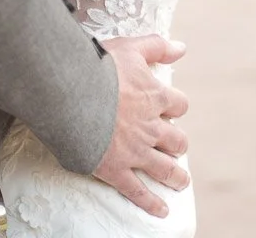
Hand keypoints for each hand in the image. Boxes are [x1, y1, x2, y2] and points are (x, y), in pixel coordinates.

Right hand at [95, 34, 189, 218]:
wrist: (72, 93)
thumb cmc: (99, 67)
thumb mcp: (130, 48)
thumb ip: (157, 46)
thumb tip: (183, 47)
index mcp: (155, 97)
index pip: (179, 105)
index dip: (175, 106)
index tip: (170, 109)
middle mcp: (151, 127)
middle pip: (177, 140)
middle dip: (177, 143)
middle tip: (175, 146)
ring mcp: (136, 151)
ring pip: (165, 169)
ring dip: (176, 176)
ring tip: (180, 181)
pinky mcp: (117, 170)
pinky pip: (139, 192)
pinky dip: (151, 203)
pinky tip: (161, 210)